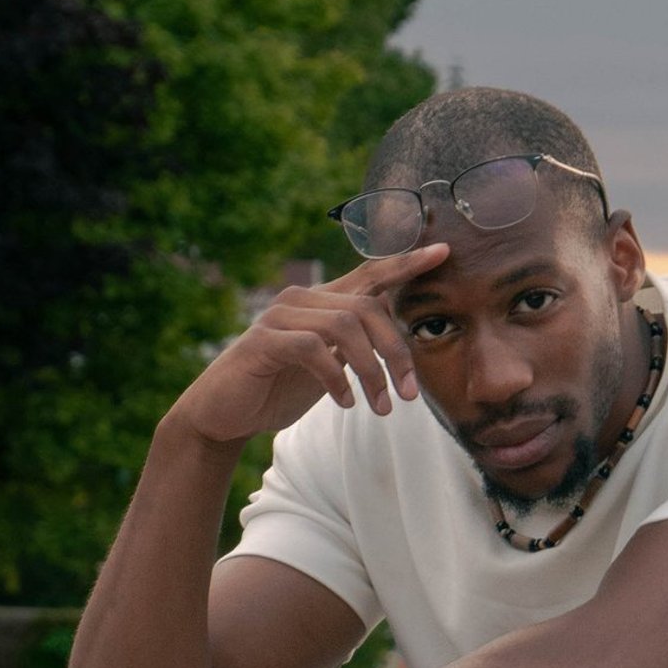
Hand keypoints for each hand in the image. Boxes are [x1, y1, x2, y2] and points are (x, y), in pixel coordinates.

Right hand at [167, 244, 449, 448]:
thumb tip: (393, 334)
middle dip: (396, 351)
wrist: (224, 414)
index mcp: (320, 303)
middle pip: (367, 307)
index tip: (442, 252)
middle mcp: (300, 300)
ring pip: (344, 327)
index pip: (369, 274)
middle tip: (408, 395)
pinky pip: (312, 350)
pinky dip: (336, 379)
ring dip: (371, 371)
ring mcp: (278, 318)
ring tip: (381, 407)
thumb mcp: (327, 365)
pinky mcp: (262, 343)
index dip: (405, 263)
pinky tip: (344, 403)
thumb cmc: (277, 389)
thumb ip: (353, 344)